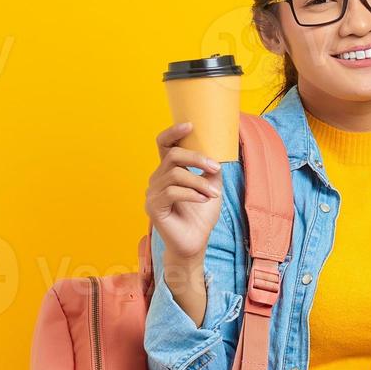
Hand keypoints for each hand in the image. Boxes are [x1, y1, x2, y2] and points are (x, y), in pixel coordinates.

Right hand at [144, 121, 223, 263]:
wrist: (195, 243)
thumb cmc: (201, 216)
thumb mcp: (211, 188)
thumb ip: (211, 170)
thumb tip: (218, 154)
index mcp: (168, 171)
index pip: (164, 145)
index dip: (173, 132)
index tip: (190, 126)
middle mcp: (156, 179)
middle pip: (172, 156)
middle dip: (197, 159)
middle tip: (216, 168)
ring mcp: (152, 193)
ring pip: (175, 175)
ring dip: (199, 182)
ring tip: (213, 194)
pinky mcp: (153, 207)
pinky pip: (171, 192)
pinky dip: (191, 194)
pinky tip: (204, 200)